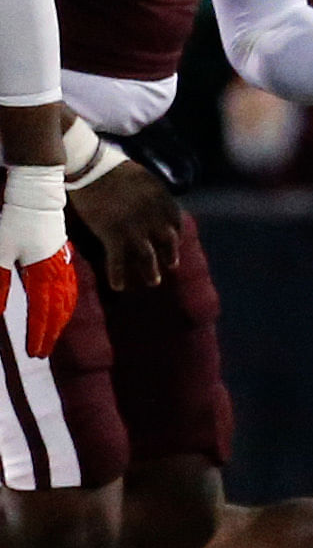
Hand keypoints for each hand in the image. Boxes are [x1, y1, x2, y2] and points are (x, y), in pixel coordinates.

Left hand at [0, 166, 76, 356]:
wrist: (36, 194)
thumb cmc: (14, 221)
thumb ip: (0, 283)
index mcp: (43, 272)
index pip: (43, 312)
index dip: (39, 334)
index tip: (35, 353)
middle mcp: (58, 271)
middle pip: (59, 309)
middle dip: (51, 332)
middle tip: (42, 351)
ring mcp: (63, 263)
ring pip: (67, 299)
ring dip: (60, 319)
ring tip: (52, 334)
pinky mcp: (62, 256)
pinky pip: (70, 287)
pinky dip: (67, 303)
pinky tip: (62, 306)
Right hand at [67, 159, 180, 290]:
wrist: (91, 167)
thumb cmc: (112, 168)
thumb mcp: (142, 177)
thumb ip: (152, 193)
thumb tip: (156, 203)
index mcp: (161, 198)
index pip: (175, 220)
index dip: (175, 233)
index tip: (174, 240)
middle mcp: (153, 215)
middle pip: (168, 241)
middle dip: (170, 255)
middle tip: (172, 265)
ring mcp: (134, 227)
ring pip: (148, 256)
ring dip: (151, 272)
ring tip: (154, 282)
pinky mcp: (113, 234)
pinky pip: (118, 261)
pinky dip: (118, 275)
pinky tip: (119, 286)